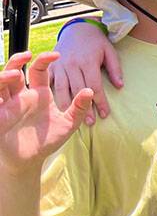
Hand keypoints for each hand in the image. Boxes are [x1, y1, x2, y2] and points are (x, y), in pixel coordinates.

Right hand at [0, 52, 92, 174]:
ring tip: (14, 75)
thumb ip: (79, 108)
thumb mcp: (67, 124)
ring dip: (3, 77)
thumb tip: (90, 91)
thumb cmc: (48, 140)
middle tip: (27, 55)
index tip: (56, 55)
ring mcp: (6, 105)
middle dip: (17, 61)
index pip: (39, 70)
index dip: (44, 60)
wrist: (30, 160)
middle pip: (14, 71)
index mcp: (38, 94)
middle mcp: (20, 96)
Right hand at [51, 20, 121, 124]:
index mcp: (88, 61)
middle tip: (90, 123)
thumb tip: (120, 86)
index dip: (100, 102)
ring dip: (67, 106)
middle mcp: (72, 64)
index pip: (95, 86)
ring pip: (62, 89)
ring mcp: (60, 66)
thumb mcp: (109, 51)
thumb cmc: (96, 41)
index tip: (105, 114)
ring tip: (72, 120)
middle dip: (84, 108)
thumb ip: (115, 68)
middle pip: (78, 90)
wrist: (78, 28)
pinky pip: (50, 83)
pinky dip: (51, 96)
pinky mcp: (51, 67)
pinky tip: (54, 108)